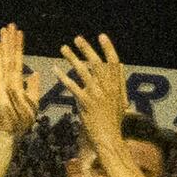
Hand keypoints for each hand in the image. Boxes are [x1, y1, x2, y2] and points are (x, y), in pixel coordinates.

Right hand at [0, 25, 37, 136]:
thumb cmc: (21, 121)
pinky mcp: (0, 88)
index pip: (19, 61)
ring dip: (5, 44)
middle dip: (11, 40)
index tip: (19, 33)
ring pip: (5, 59)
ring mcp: (3, 83)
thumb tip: (35, 73)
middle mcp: (8, 80)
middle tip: (10, 24)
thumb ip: (33, 87)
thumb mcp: (33, 102)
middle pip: (11, 56)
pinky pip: (1, 68)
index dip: (19, 47)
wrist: (11, 133)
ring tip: (4, 29)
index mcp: (17, 83)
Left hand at [62, 34, 136, 156]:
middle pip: (97, 63)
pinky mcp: (86, 103)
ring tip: (63, 48)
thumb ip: (119, 84)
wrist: (109, 140)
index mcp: (117, 86)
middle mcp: (108, 88)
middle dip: (87, 49)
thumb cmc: (113, 123)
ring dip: (72, 58)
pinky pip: (72, 86)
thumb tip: (120, 67)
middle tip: (77, 38)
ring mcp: (97, 95)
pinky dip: (63, 76)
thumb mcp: (120, 102)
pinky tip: (55, 69)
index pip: (114, 62)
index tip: (101, 36)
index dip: (108, 48)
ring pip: (83, 71)